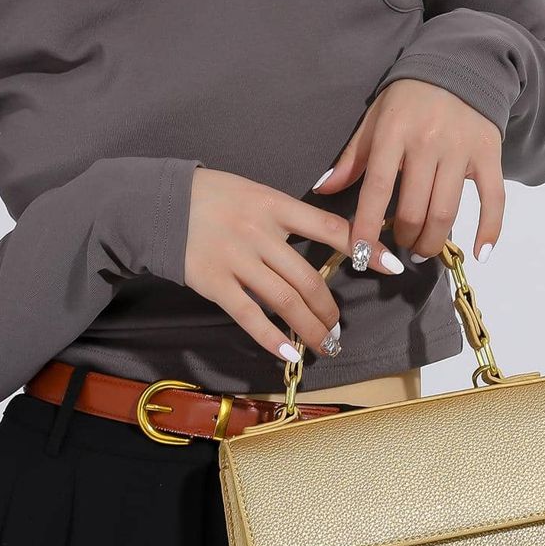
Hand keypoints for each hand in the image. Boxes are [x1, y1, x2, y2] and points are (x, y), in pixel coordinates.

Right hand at [184, 167, 402, 359]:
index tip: (390, 265)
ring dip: (310, 328)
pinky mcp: (213, 282)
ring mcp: (236, 259)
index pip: (330, 228)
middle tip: (338, 327)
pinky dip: (272, 338)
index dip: (363, 247)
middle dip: (329, 309)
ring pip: (285, 301)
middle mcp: (259, 232)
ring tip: (324, 344)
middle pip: (308, 278)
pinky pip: (249, 315)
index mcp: (274, 204)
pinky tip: (291, 353)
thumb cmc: (208, 196)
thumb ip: (285, 214)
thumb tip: (327, 236)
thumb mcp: (252, 191)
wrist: (154, 202)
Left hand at [313, 79, 504, 264]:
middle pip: (414, 209)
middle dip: (404, 237)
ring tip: (422, 250)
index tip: (361, 253)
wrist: (461, 66)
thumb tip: (323, 188)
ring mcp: (461, 149)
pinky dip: (489, 230)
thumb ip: (353, 157)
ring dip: (432, 241)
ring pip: (446, 211)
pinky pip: (492, 198)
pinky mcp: (489, 154)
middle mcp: (428, 142)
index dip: (367, 225)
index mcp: (394, 132)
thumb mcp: (376, 119)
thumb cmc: (411, 98)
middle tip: (400, 245)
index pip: (378, 188)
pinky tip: (478, 253)